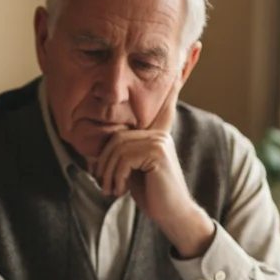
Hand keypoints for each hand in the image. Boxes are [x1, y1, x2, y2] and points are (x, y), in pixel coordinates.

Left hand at [89, 78, 214, 257]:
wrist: (172, 214)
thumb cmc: (151, 194)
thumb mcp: (132, 171)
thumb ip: (122, 155)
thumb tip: (99, 151)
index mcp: (155, 134)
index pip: (159, 106)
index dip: (168, 87)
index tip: (180, 65)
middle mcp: (159, 133)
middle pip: (115, 136)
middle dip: (103, 163)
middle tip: (104, 186)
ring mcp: (159, 140)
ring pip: (116, 147)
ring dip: (107, 173)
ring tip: (111, 190)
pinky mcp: (157, 151)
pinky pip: (122, 156)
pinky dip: (115, 176)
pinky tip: (120, 191)